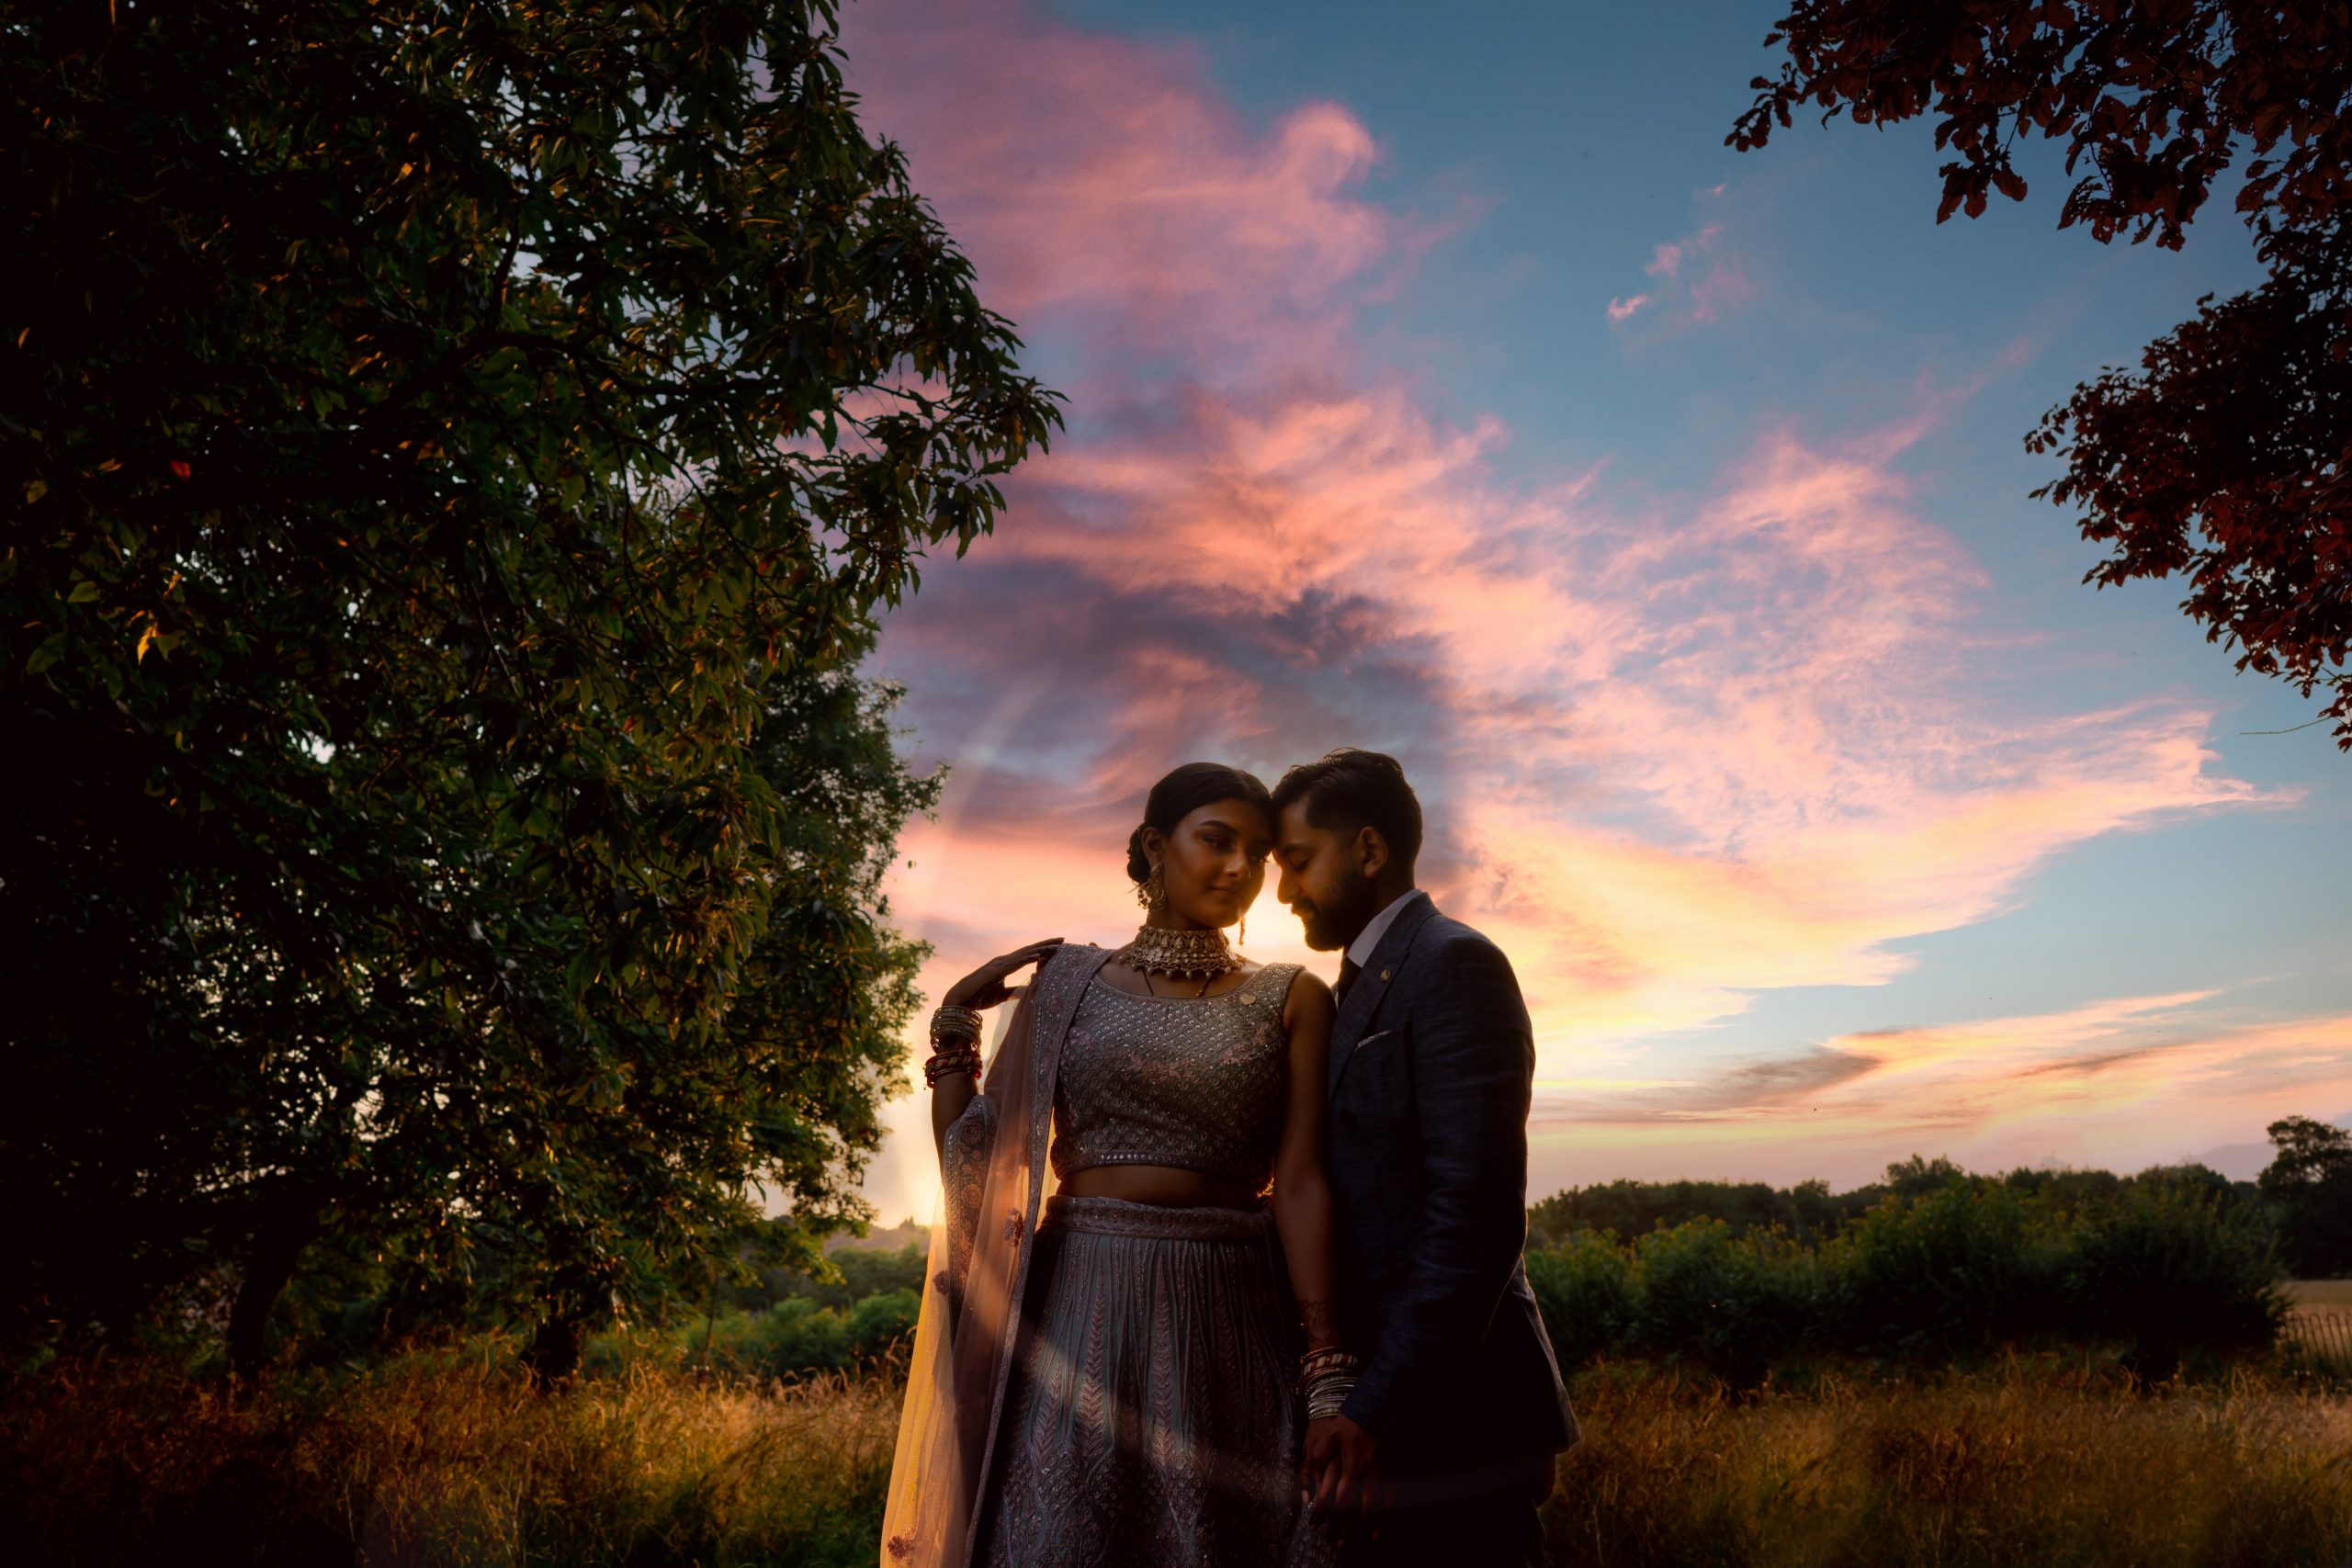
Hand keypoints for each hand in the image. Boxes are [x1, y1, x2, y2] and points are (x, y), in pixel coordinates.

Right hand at [943, 938, 1062, 1009]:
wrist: (961, 1000)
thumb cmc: (979, 996)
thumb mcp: (1002, 995)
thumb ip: (1014, 992)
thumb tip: (1026, 993)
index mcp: (1006, 965)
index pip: (1028, 954)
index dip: (1043, 949)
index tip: (1058, 946)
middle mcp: (1004, 961)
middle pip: (1029, 950)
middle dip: (1046, 944)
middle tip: (1063, 939)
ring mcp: (1000, 964)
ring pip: (1024, 954)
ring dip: (1041, 949)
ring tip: (1056, 945)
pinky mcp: (996, 971)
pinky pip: (1015, 963)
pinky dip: (1027, 958)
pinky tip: (1039, 955)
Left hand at [1302, 1414, 1383, 1532]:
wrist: (1378, 1404)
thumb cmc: (1351, 1420)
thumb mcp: (1329, 1435)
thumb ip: (1319, 1456)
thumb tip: (1314, 1474)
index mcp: (1352, 1467)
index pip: (1342, 1499)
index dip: (1331, 1513)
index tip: (1320, 1521)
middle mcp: (1369, 1474)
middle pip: (1362, 1509)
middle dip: (1351, 1525)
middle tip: (1342, 1539)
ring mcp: (1384, 1472)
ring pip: (1379, 1505)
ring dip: (1371, 1522)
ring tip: (1364, 1534)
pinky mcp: (1394, 1467)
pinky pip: (1393, 1494)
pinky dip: (1388, 1508)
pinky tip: (1384, 1516)